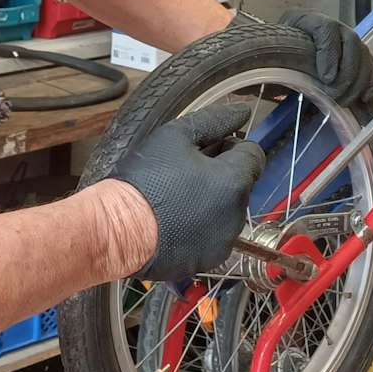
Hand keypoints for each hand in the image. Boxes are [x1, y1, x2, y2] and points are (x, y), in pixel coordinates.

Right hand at [109, 103, 265, 281]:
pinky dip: (202, 226)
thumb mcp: (176, 136)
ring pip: (229, 210)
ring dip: (213, 200)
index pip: (254, 155)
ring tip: (178, 198)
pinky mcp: (210, 260)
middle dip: (221, 174)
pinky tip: (176, 221)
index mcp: (234, 182)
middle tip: (186, 171)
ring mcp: (224, 241)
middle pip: (241, 183)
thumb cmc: (146, 180)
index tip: (207, 149)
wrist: (119, 229)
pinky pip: (214, 235)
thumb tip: (242, 111)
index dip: (232, 146)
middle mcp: (237, 215)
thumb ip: (215, 121)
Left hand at [275, 9, 372, 104]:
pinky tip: (363, 97)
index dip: (330, 53)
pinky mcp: (355, 51)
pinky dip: (370, 81)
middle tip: (336, 95)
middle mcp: (330, 24)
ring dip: (358, 80)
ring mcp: (344, 36)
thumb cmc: (274, 55)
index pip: (325, 28)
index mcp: (304, 20)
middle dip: (347, 72)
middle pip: (350, 40)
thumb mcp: (270, 56)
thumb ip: (272, 67)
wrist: (281, 50)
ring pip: (363, 52)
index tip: (326, 78)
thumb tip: (271, 88)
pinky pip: (370, 63)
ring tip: (345, 101)